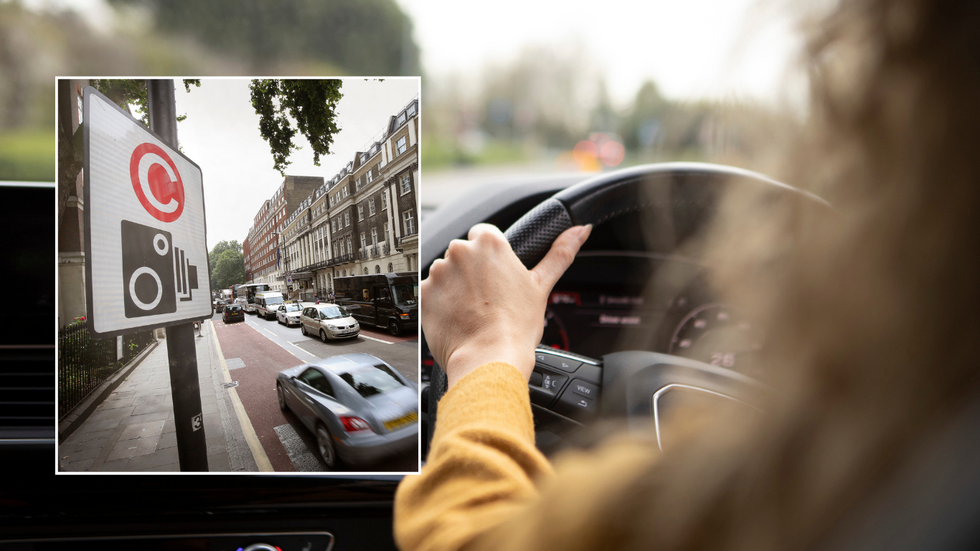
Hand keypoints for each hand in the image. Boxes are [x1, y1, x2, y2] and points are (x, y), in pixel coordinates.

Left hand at [422, 223, 591, 387]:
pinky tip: (456, 319)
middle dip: (471, 273)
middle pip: (463, 254)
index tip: (495, 277)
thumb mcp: (542, 286)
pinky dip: (439, 304)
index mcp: (490, 243)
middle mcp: (460, 252)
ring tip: (471, 312)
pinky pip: (430, 293)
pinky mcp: (423, 294)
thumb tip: (580, 230)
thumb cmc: (516, 327)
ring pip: (445, 274)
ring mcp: (438, 272)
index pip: (484, 234)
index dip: (490, 258)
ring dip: (454, 288)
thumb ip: (560, 253)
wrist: (489, 360)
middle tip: (486, 299)